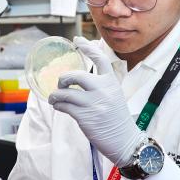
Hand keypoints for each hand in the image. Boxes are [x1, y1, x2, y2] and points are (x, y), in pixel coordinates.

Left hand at [48, 37, 146, 166]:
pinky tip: (58, 106)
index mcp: (111, 82)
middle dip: (63, 79)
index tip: (78, 40)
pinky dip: (57, 105)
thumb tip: (77, 79)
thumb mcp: (114, 95)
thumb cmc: (116, 118)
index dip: (88, 47)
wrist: (125, 140)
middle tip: (61, 85)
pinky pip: (63, 106)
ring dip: (55, 95)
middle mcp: (103, 90)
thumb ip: (100, 86)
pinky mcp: (84, 116)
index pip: (100, 58)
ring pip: (65, 92)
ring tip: (54, 99)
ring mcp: (93, 103)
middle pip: (76, 75)